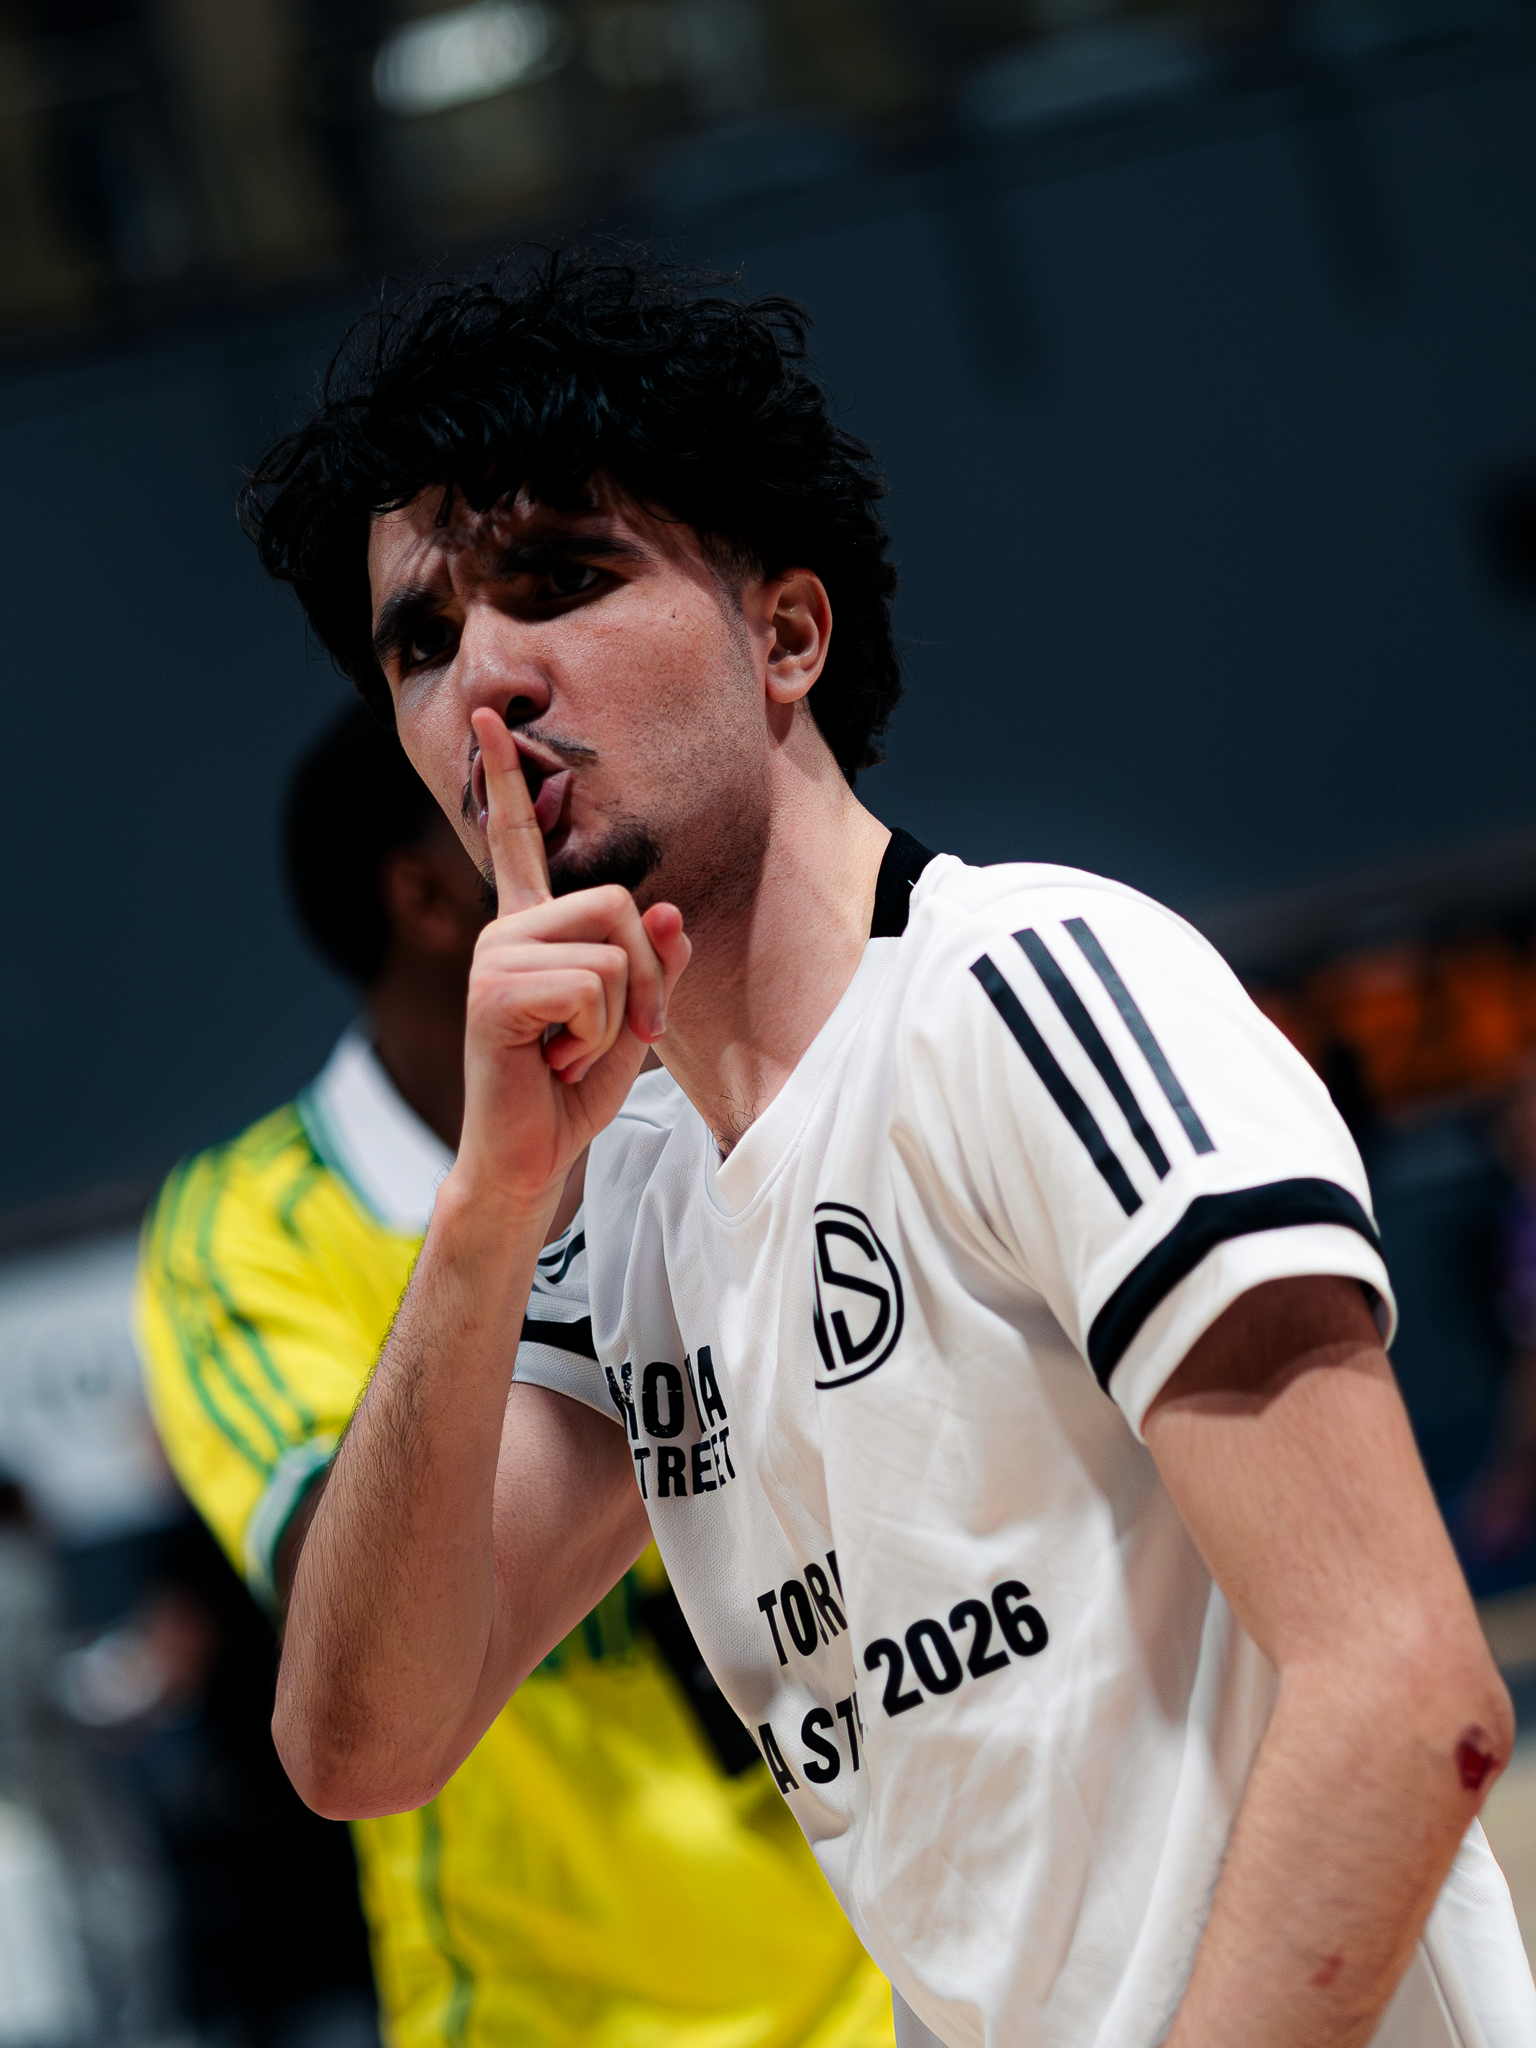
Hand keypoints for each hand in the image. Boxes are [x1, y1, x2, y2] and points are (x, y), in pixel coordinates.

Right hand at [454, 708, 689, 1210]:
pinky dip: (596, 1035)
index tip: (490, 720)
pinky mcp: (493, 992)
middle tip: (622, 1031)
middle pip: (614, 900)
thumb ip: (654, 963)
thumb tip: (667, 912)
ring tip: (574, 1051)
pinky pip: (590, 986)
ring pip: (609, 949)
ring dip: (617, 1017)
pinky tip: (555, 1059)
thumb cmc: (573, 1089)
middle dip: (645, 974)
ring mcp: (493, 957)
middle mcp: (505, 930)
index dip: (510, 780)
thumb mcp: (635, 1019)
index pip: (518, 841)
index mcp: (532, 927)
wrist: (532, 1157)